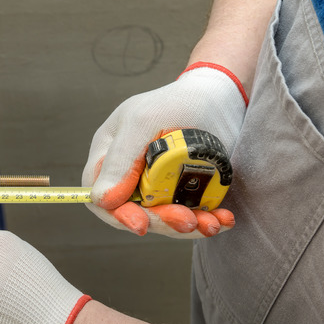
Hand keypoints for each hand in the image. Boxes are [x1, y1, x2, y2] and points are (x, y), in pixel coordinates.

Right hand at [82, 63, 246, 237]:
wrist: (223, 97)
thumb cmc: (178, 101)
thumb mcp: (143, 122)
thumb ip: (119, 160)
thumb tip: (102, 200)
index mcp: (110, 154)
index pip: (101, 196)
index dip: (118, 215)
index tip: (141, 224)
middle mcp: (130, 173)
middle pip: (135, 212)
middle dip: (162, 221)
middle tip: (188, 220)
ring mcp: (158, 184)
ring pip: (165, 218)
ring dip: (189, 226)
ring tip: (212, 223)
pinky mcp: (184, 190)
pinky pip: (189, 214)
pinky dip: (207, 220)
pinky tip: (222, 219)